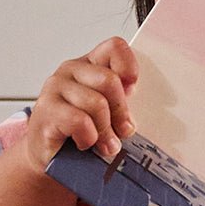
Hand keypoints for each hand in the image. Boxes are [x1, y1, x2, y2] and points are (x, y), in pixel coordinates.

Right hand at [0, 38, 139, 205]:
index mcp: (90, 65)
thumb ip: (124, 102)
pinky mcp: (45, 111)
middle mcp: (70, 71)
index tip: (133, 90)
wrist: (51, 158)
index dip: (129, 66)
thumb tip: (159, 110)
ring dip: (106, 131)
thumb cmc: (82, 133)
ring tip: (107, 146)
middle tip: (124, 132)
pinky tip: (86, 144)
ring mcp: (54, 88)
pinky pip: (79, 120)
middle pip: (109, 80)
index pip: (114, 47)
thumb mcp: (109, 114)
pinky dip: (89, 137)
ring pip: (96, 103)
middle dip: (121, 111)